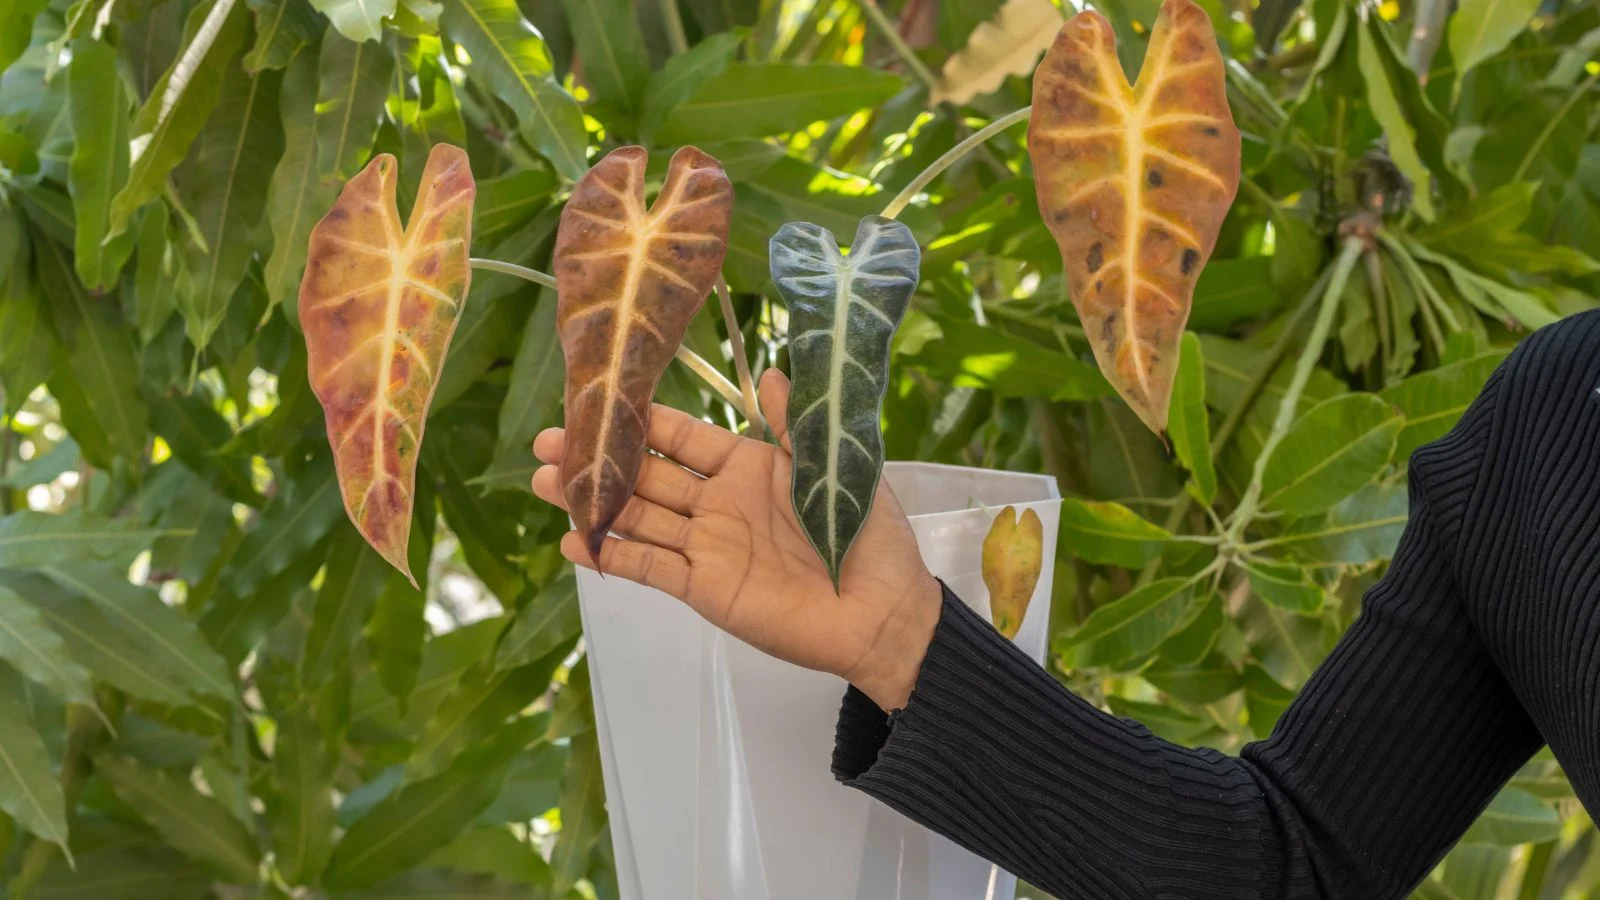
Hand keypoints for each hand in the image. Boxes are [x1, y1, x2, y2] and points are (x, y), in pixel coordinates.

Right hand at [530, 369, 941, 710]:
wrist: (882, 611)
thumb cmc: (867, 534)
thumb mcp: (831, 464)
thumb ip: (793, 421)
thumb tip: (771, 370)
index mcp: (747, 466)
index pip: (680, 437)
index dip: (638, 422)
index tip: (595, 403)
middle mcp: (718, 502)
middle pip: (645, 476)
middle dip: (597, 459)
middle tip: (544, 443)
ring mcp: (708, 546)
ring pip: (638, 518)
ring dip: (591, 501)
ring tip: (539, 483)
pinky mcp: (705, 589)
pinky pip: (650, 568)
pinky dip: (612, 556)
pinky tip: (574, 541)